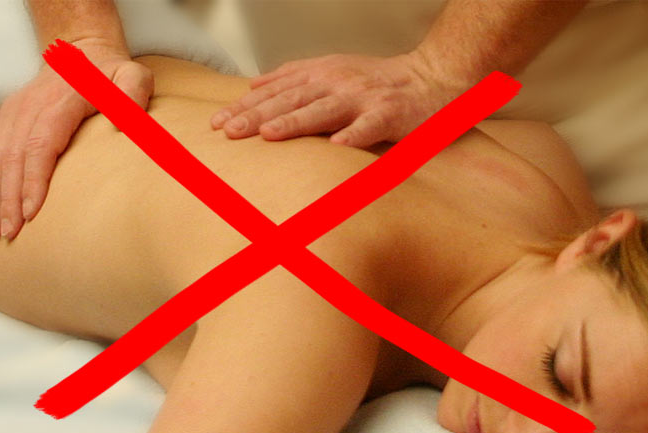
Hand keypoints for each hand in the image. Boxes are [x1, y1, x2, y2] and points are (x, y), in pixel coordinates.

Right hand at [0, 38, 153, 239]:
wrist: (83, 53)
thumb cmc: (112, 73)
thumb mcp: (134, 77)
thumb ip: (134, 94)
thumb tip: (122, 125)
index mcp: (59, 102)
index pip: (41, 145)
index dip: (33, 180)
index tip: (31, 212)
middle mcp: (29, 107)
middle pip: (12, 158)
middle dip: (8, 199)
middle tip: (10, 233)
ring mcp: (14, 112)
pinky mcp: (7, 118)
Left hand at [210, 51, 456, 147]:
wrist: (431, 77)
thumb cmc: (378, 82)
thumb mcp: (332, 70)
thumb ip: (294, 78)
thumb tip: (253, 85)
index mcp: (320, 74)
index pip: (275, 91)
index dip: (245, 106)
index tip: (216, 123)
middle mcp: (337, 82)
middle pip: (290, 99)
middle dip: (257, 115)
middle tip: (228, 132)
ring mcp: (363, 97)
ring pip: (323, 110)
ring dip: (295, 122)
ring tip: (269, 135)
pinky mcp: (389, 114)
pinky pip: (370, 126)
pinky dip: (354, 135)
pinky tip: (338, 147)